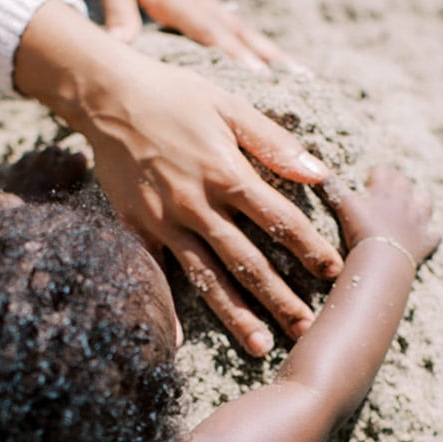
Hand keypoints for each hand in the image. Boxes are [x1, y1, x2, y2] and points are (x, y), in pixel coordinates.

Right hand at [14, 1, 341, 356]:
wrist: (108, 95)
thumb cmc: (176, 96)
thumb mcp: (230, 106)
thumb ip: (274, 143)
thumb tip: (319, 174)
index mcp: (226, 173)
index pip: (278, 219)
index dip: (309, 247)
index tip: (333, 272)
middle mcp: (197, 204)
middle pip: (247, 261)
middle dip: (280, 298)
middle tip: (308, 330)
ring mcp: (164, 221)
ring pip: (207, 276)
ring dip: (236, 314)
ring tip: (261, 346)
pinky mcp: (136, 227)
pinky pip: (156, 274)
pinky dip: (167, 308)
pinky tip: (180, 340)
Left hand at [82, 0, 282, 68]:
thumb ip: (119, 9)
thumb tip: (121, 46)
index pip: (209, 31)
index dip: (234, 54)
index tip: (259, 75)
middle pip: (235, 33)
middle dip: (266, 58)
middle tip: (300, 80)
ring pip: (238, 28)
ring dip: (266, 49)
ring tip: (297, 71)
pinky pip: (229, 22)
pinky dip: (249, 39)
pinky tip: (264, 52)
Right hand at [321, 167, 440, 269]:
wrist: (382, 258)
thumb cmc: (360, 230)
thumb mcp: (342, 205)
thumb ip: (330, 186)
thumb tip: (315, 170)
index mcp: (384, 190)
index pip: (383, 172)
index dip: (376, 174)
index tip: (369, 179)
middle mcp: (404, 201)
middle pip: (404, 183)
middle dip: (396, 183)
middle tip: (386, 189)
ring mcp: (418, 220)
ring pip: (425, 203)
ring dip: (419, 202)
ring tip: (410, 206)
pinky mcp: (426, 240)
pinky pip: (434, 234)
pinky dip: (430, 233)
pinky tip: (426, 235)